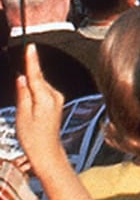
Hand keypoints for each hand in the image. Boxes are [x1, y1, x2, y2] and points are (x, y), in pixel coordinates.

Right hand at [14, 45, 65, 175]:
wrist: (47, 152)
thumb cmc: (33, 137)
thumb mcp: (22, 116)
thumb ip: (23, 94)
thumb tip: (22, 77)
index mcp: (46, 98)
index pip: (36, 75)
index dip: (32, 60)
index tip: (31, 47)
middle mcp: (55, 96)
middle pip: (38, 79)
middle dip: (27, 78)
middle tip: (21, 94)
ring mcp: (58, 99)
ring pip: (40, 86)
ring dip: (30, 88)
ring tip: (25, 109)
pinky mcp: (57, 103)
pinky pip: (44, 92)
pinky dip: (35, 92)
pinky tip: (31, 106)